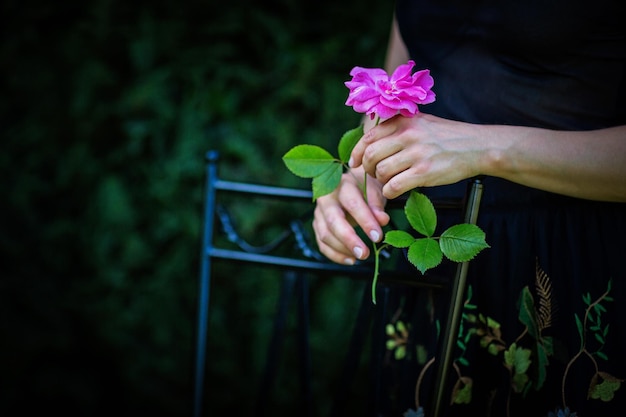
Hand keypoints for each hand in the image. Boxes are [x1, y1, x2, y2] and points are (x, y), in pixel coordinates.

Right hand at [313, 166, 389, 264]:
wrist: (350, 185)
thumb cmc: (364, 188)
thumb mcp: (374, 190)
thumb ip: (377, 204)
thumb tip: (382, 220)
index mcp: (343, 185)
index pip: (352, 204)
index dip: (365, 221)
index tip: (377, 236)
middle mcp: (327, 198)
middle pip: (333, 221)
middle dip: (349, 239)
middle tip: (364, 253)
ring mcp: (319, 212)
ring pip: (325, 234)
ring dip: (342, 249)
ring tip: (360, 256)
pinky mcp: (317, 225)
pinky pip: (322, 243)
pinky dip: (335, 255)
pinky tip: (350, 260)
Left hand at [350, 113, 484, 198]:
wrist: (478, 146)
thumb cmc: (447, 137)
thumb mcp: (422, 122)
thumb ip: (398, 126)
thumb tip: (370, 137)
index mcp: (404, 121)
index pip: (369, 137)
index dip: (357, 153)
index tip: (353, 163)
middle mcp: (408, 134)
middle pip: (371, 155)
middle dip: (368, 169)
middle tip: (375, 175)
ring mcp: (417, 153)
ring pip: (381, 172)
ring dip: (381, 182)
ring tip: (390, 182)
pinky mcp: (425, 172)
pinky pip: (394, 186)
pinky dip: (390, 192)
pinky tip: (396, 191)